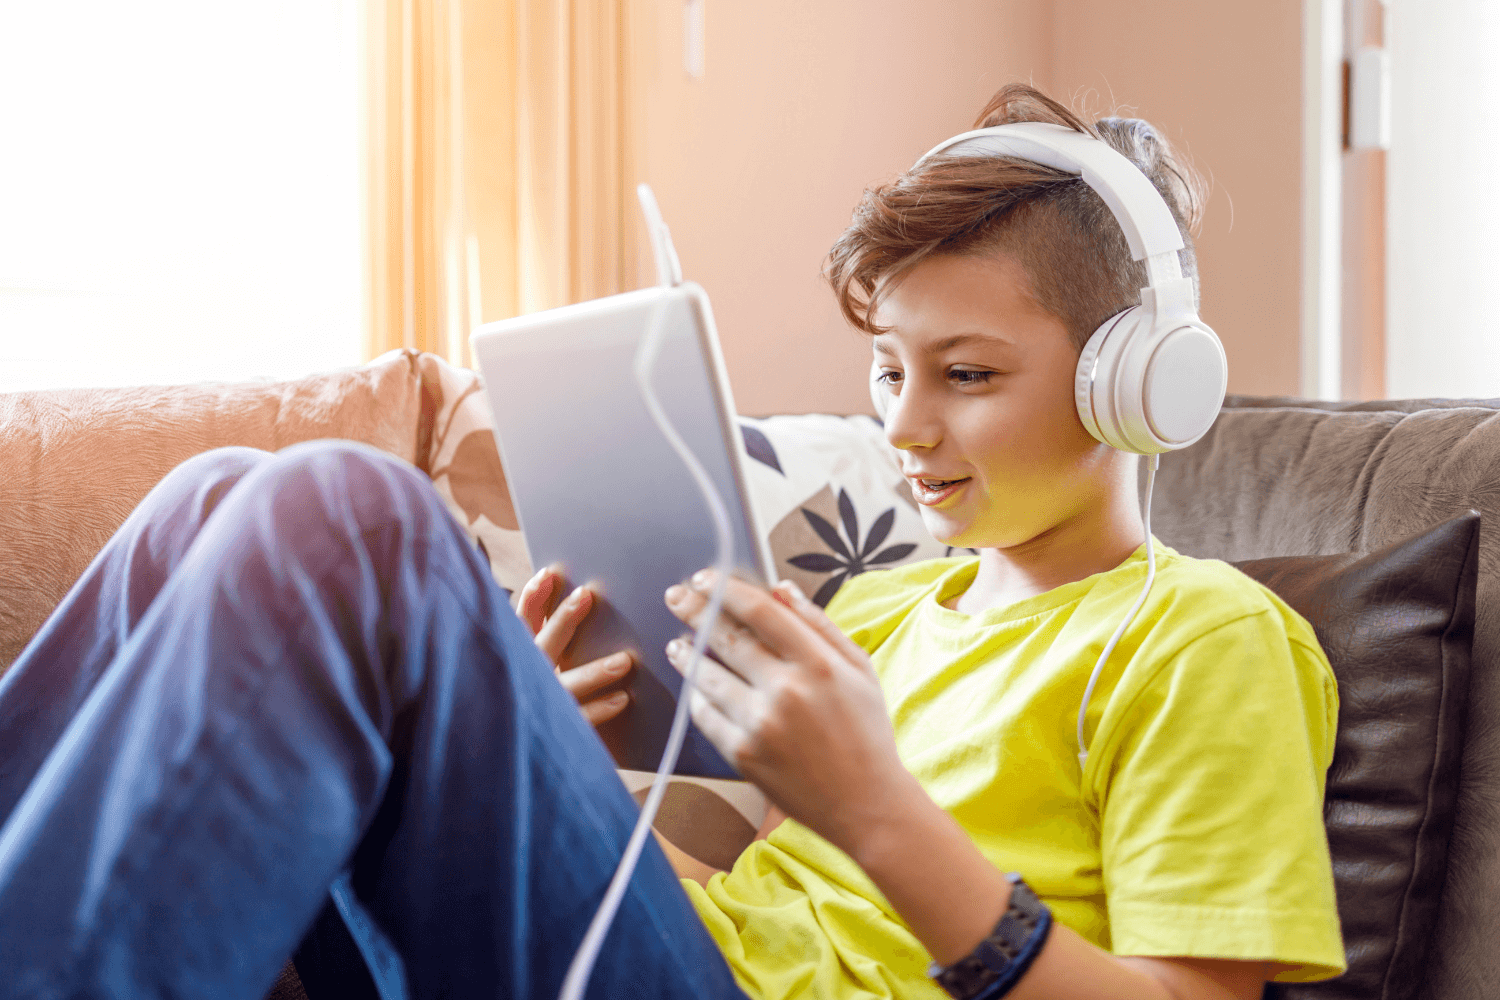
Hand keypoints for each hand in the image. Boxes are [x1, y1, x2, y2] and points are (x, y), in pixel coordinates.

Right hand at [517, 565, 635, 726]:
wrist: (499, 762)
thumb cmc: (521, 702)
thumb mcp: (526, 668)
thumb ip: (544, 642)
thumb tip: (579, 605)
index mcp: (513, 659)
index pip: (519, 624)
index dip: (532, 600)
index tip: (549, 574)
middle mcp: (521, 680)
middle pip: (542, 645)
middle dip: (562, 620)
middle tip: (586, 595)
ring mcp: (534, 707)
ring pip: (563, 686)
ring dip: (594, 672)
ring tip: (625, 660)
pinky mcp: (550, 736)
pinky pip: (576, 722)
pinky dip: (599, 710)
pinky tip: (622, 699)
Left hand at [662, 571, 922, 857]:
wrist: (865, 805)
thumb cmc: (866, 732)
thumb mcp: (859, 670)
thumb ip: (819, 624)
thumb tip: (780, 587)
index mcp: (819, 664)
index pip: (760, 611)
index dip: (727, 589)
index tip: (707, 578)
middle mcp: (787, 691)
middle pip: (726, 637)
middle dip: (695, 610)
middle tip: (676, 597)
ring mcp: (761, 725)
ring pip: (708, 675)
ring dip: (687, 653)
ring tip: (678, 644)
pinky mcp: (743, 755)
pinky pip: (705, 714)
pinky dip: (696, 695)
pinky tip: (694, 685)